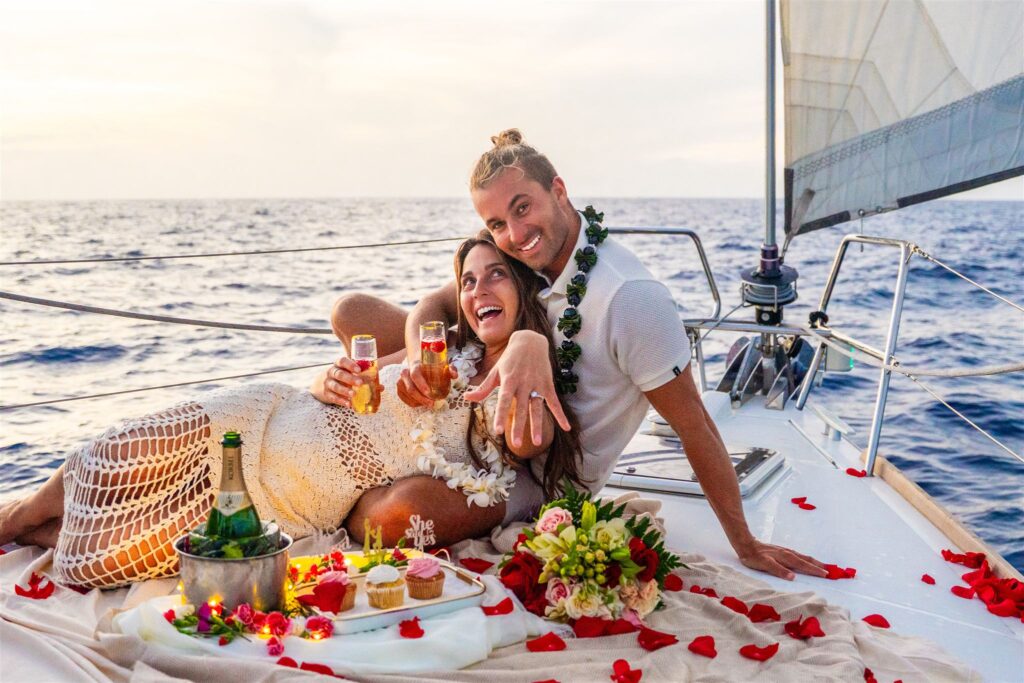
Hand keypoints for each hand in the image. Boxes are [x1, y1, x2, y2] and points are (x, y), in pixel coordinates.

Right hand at [314, 357, 364, 407]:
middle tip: (360, 383)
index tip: (359, 370)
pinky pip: (333, 397)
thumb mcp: (350, 373)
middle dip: (350, 378)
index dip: (350, 365)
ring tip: (354, 394)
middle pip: (339, 374)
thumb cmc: (342, 376)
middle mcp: (332, 372)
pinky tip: (349, 404)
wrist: (323, 383)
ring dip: (345, 391)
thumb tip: (381, 387)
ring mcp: (328, 383)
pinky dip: (341, 401)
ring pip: (335, 386)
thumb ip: (364, 378)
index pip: (342, 361)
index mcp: (339, 365)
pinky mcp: (326, 394)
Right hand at [396, 362, 455, 408]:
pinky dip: (415, 404)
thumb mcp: (441, 366)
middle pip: (411, 389)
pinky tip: (422, 402)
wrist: (417, 366)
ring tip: (429, 403)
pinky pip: (406, 400)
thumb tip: (454, 375)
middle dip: (421, 399)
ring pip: (409, 396)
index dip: (421, 385)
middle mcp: (405, 373)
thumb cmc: (430, 367)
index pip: (415, 375)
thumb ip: (450, 369)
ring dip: (419, 402)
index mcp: (415, 366)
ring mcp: (400, 382)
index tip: (429, 393)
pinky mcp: (399, 390)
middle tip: (432, 404)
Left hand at [463, 330, 570, 448]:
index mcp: (509, 380)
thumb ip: (483, 388)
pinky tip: (566, 427)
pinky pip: (555, 402)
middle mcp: (523, 383)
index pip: (504, 401)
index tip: (498, 430)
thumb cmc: (509, 359)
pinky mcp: (548, 384)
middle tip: (517, 444)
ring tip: (538, 443)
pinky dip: (561, 415)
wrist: (529, 341)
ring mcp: (537, 384)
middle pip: (521, 409)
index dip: (501, 415)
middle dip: (519, 427)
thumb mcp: (496, 371)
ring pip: (537, 408)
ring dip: (537, 425)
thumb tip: (466, 398)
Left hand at [735, 538, 827, 580]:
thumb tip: (793, 577)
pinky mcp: (782, 551)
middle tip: (832, 572)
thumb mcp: (764, 564)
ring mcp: (785, 551)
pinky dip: (806, 559)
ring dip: (814, 562)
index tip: (827, 575)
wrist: (745, 544)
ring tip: (824, 566)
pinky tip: (806, 561)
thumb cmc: (753, 557)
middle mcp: (788, 553)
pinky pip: (798, 556)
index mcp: (786, 557)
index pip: (803, 565)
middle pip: (806, 560)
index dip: (815, 570)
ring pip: (803, 557)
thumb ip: (778, 570)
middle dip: (819, 566)